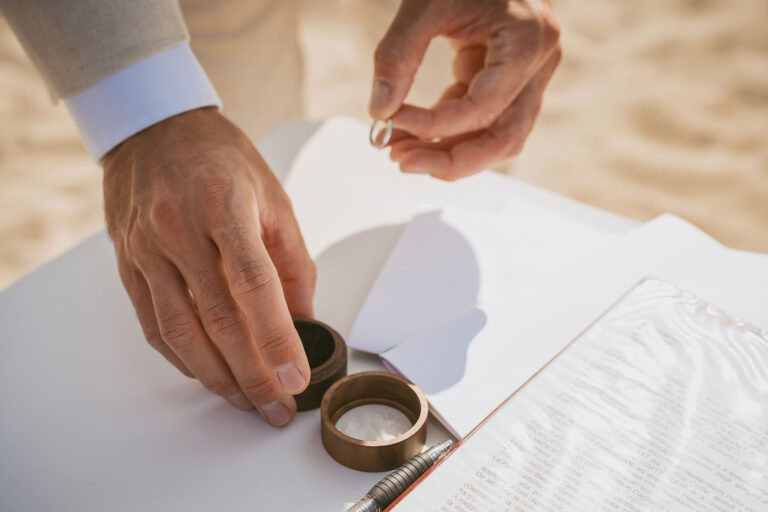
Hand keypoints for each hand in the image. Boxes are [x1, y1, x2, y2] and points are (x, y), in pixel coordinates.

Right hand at [102, 108, 314, 425]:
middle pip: (218, 320)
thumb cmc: (221, 158)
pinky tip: (207, 374)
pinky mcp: (128, 264)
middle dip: (252, 373)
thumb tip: (304, 318)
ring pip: (180, 331)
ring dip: (215, 376)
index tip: (297, 376)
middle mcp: (180, 230)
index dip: (277, 338)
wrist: (153, 127)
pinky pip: (153, 323)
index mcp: (225, 207)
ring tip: (245, 400)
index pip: (254, 285)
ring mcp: (148, 249)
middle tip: (276, 406)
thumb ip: (291, 261)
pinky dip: (181, 357)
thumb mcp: (272, 197)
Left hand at [369, 0, 560, 180]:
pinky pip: (486, 119)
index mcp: (528, 41)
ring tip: (400, 152)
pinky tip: (412, 129)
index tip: (388, 124)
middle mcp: (539, 64)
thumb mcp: (423, 4)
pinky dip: (451, 130)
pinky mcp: (512, 77)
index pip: (482, 108)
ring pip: (499, 138)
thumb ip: (397, 56)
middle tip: (400, 162)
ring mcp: (531, 74)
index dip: (432, 125)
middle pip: (504, 139)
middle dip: (450, 160)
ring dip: (451, 153)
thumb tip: (378, 113)